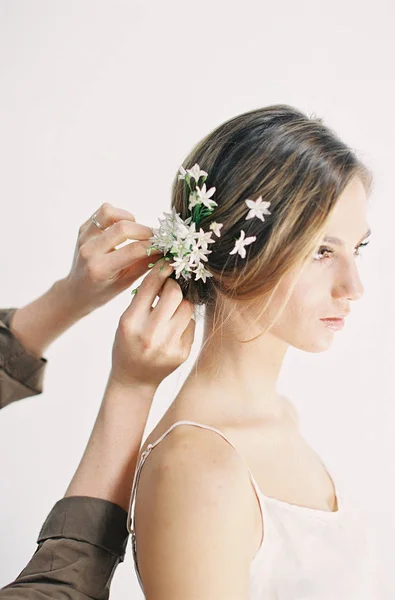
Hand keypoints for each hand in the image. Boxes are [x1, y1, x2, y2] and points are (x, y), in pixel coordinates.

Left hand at [62, 202, 162, 316]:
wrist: (76, 291)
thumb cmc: (104, 291)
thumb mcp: (127, 283)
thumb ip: (146, 265)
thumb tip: (166, 251)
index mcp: (100, 269)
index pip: (133, 250)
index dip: (153, 246)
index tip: (164, 246)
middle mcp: (89, 250)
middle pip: (123, 228)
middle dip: (145, 231)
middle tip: (155, 238)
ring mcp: (84, 237)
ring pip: (110, 213)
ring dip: (129, 219)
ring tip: (136, 232)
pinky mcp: (83, 228)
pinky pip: (103, 212)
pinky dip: (118, 216)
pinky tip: (124, 229)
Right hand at [110, 259, 195, 389]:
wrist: (134, 379)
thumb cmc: (127, 344)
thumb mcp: (126, 320)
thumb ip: (142, 299)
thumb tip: (165, 271)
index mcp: (130, 322)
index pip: (150, 286)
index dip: (161, 270)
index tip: (167, 262)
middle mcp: (150, 334)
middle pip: (174, 293)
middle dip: (173, 286)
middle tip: (169, 287)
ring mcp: (168, 345)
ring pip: (187, 308)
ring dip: (181, 304)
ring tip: (171, 310)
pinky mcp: (183, 353)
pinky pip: (191, 325)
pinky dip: (184, 321)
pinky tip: (173, 327)